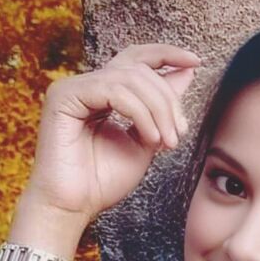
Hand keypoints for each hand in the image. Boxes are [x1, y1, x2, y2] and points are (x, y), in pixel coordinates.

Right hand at [22, 43, 201, 223]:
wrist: (74, 206)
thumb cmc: (103, 181)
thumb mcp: (146, 141)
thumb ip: (162, 110)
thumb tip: (185, 73)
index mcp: (103, 92)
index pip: (136, 59)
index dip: (166, 54)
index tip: (195, 61)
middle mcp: (87, 84)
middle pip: (139, 69)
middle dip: (168, 100)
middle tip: (180, 133)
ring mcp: (73, 87)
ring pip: (130, 78)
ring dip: (158, 110)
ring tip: (166, 142)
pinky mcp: (64, 97)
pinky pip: (113, 92)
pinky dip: (140, 114)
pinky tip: (149, 139)